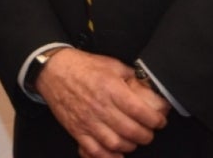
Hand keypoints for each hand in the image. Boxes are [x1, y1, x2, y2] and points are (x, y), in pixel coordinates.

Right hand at [35, 49, 169, 157]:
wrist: (53, 70)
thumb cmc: (82, 66)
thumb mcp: (111, 64)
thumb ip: (130, 76)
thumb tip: (148, 87)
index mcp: (111, 88)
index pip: (140, 111)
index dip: (155, 120)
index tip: (159, 121)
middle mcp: (100, 107)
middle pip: (131, 131)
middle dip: (146, 135)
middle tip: (149, 132)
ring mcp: (88, 121)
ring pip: (116, 144)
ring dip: (130, 145)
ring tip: (133, 140)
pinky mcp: (77, 130)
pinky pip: (95, 150)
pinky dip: (108, 156)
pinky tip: (117, 153)